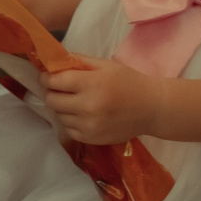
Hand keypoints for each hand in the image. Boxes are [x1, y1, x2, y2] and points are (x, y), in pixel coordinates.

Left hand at [44, 58, 165, 144]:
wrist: (154, 108)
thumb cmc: (128, 82)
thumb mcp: (104, 65)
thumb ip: (77, 61)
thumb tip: (50, 61)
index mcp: (92, 84)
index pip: (54, 81)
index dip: (46, 78)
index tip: (48, 76)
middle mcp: (89, 106)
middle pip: (51, 100)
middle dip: (52, 92)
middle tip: (61, 89)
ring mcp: (90, 125)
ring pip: (58, 115)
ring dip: (62, 108)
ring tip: (75, 102)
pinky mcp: (92, 138)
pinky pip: (68, 129)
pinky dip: (70, 122)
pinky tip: (82, 115)